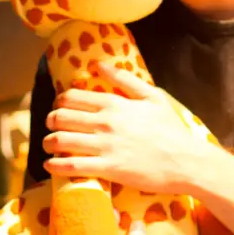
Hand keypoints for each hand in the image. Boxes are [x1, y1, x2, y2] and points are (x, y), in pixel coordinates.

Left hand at [42, 62, 205, 194]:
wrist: (186, 162)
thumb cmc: (171, 129)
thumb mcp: (153, 96)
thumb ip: (124, 79)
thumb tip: (100, 65)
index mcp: (114, 103)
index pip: (72, 97)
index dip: (59, 102)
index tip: (58, 107)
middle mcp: (104, 122)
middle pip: (61, 117)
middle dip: (50, 121)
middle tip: (50, 126)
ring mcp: (104, 146)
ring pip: (61, 140)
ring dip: (48, 142)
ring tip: (48, 145)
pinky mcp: (107, 169)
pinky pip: (71, 166)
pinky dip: (55, 165)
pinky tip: (50, 165)